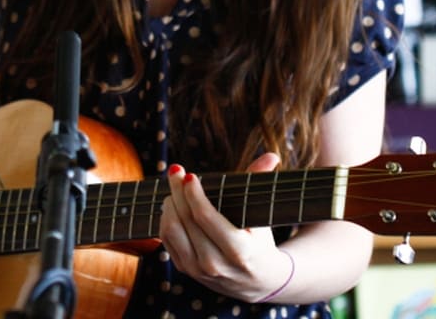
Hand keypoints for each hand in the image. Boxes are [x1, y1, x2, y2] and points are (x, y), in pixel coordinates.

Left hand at [159, 153, 294, 302]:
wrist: (260, 280)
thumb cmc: (260, 240)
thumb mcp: (261, 216)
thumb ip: (260, 183)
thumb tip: (270, 156)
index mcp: (239, 251)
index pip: (205, 217)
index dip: (193, 193)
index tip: (189, 175)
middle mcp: (215, 264)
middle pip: (185, 220)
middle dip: (177, 191)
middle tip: (175, 172)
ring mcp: (198, 271)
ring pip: (171, 230)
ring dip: (169, 205)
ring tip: (173, 190)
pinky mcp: (185, 271)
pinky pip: (166, 240)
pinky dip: (165, 219)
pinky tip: (172, 207)